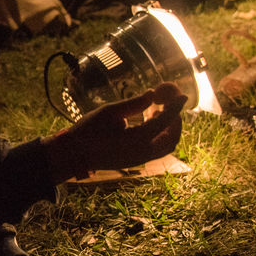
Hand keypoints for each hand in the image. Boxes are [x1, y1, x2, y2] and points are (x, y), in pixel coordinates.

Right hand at [44, 81, 185, 180]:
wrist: (73, 155)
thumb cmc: (87, 131)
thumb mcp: (108, 112)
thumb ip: (133, 104)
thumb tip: (152, 94)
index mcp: (137, 140)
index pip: (164, 121)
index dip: (175, 106)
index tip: (183, 95)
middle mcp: (143, 153)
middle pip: (171, 137)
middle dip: (174, 119)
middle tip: (168, 102)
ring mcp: (140, 160)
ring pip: (166, 146)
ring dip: (167, 128)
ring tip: (156, 110)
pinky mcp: (135, 161)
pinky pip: (156, 149)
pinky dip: (158, 135)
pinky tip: (146, 121)